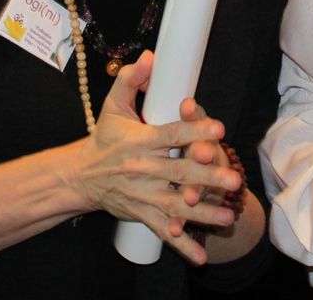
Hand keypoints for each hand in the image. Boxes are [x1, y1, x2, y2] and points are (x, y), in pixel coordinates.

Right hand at [68, 51, 239, 263]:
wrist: (80, 176)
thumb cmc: (103, 138)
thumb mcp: (113, 105)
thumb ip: (130, 78)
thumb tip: (150, 56)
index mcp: (141, 141)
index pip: (170, 134)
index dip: (194, 130)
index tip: (217, 128)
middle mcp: (144, 169)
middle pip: (179, 172)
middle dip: (208, 176)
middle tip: (233, 177)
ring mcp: (143, 195)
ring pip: (176, 205)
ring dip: (203, 213)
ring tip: (228, 215)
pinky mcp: (142, 214)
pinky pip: (163, 231)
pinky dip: (182, 244)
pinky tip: (201, 255)